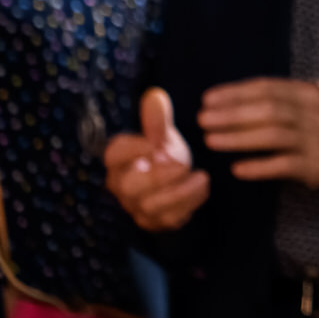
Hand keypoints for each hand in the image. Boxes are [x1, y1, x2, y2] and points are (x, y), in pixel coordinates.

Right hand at [104, 87, 209, 231]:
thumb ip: (157, 120)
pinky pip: (168, 219)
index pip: (114, 153)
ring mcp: (137, 207)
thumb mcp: (163, 136)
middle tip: (181, 163)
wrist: (176, 184)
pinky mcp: (155, 222)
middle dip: (156, 175)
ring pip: (150, 205)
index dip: (133, 148)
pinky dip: (189, 204)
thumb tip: (155, 94)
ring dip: (178, 192)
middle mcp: (123, 185)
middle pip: (128, 185)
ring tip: (201, 176)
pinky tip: (203, 188)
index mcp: (120, 161)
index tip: (155, 143)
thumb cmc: (164, 155)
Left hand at [195, 78, 318, 188]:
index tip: (208, 98)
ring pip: (271, 136)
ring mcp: (316, 141)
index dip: (235, 93)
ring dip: (238, 138)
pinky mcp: (318, 167)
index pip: (268, 88)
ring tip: (211, 141)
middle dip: (231, 114)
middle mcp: (313, 114)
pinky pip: (283, 166)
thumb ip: (290, 96)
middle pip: (266, 110)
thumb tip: (244, 95)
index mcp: (311, 94)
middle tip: (202, 119)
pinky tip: (238, 169)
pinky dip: (259, 167)